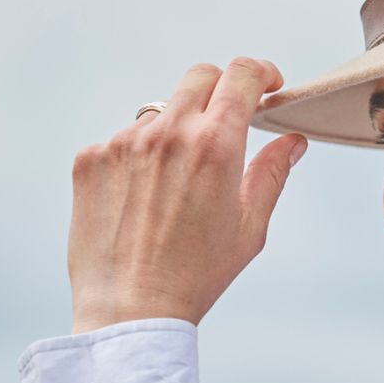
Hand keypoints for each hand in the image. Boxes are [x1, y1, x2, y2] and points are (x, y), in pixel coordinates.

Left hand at [68, 58, 307, 333]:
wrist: (130, 310)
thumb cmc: (198, 275)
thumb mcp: (250, 227)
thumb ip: (272, 174)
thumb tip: (292, 142)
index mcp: (216, 145)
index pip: (242, 75)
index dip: (262, 72)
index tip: (268, 85)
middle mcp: (168, 132)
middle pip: (200, 76)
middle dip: (222, 90)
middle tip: (229, 123)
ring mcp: (123, 142)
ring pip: (160, 112)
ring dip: (178, 131)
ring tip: (178, 186)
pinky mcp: (91, 158)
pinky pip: (123, 141)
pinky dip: (140, 158)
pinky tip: (144, 201)